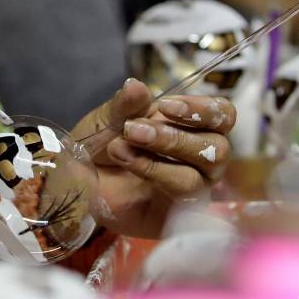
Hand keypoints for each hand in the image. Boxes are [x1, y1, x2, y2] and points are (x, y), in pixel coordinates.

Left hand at [72, 79, 234, 238]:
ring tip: (121, 147)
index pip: (222, 115)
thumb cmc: (100, 149)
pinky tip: (129, 164)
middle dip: (175, 135)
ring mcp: (194, 188)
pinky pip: (185, 195)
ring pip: (203, 171)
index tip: (165, 106)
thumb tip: (136, 85)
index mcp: (190, 127)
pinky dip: (156, 174)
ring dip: (162, 153)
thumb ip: (125, 106)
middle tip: (133, 129)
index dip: (202, 109)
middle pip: (219, 145)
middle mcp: (200, 158)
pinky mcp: (182, 213)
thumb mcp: (106, 120)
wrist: (76, 186)